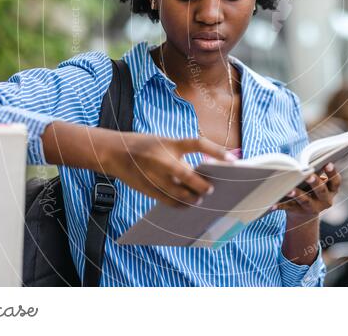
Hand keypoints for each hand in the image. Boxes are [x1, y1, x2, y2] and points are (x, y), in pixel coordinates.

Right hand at [100, 130, 235, 207]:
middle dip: (203, 186)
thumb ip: (180, 153)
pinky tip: (186, 204)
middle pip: (189, 176)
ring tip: (200, 199)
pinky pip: (168, 201)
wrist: (113, 151)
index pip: (198, 144)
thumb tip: (201, 171)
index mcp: (170, 143)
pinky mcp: (148, 189)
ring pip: (179, 192)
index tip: (233, 161)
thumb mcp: (163, 142)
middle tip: (211, 189)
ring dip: (193, 198)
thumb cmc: (144, 145)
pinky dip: (179, 204)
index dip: (217, 152)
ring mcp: (154, 176)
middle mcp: (163, 159)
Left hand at [273, 162, 340, 221]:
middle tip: (309, 175)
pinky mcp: (299, 212)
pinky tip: (272, 203)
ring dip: (297, 194)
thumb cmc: (311, 189)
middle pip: (321, 191)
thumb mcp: (317, 182)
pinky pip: (289, 208)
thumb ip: (315, 172)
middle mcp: (325, 200)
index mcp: (331, 190)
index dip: (332, 172)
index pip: (335, 181)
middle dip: (315, 183)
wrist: (305, 213)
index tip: (328, 163)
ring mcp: (313, 208)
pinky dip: (280, 205)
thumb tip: (305, 159)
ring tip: (289, 190)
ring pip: (305, 201)